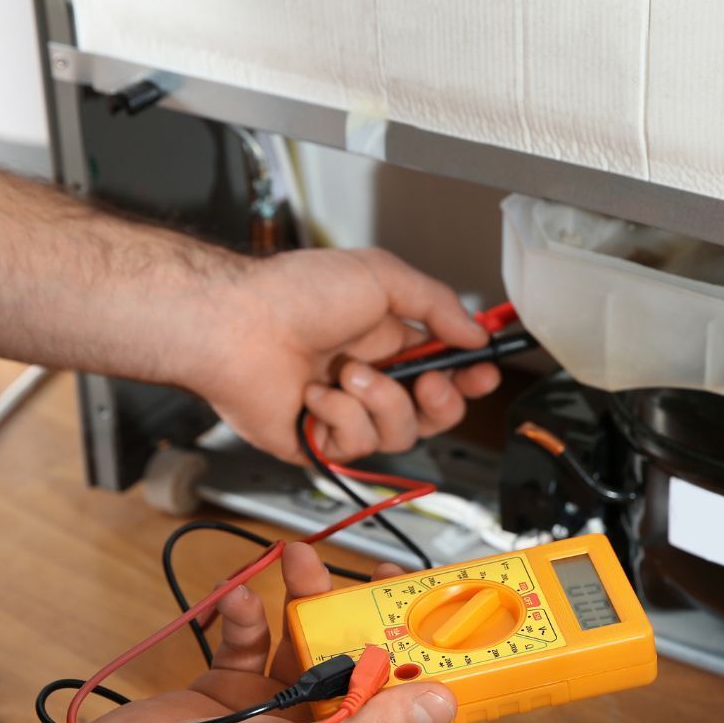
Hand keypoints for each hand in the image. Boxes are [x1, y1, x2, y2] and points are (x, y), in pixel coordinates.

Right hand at [82, 542, 456, 722]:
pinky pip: (253, 640)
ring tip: (297, 558)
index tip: (443, 620)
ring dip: (305, 600)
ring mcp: (275, 710)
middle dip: (367, 617)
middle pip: (363, 668)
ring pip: (309, 643)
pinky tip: (236, 600)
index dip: (434, 671)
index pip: (413, 719)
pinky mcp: (234, 688)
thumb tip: (444, 704)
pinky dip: (247, 615)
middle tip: (374, 571)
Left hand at [194, 247, 500, 463]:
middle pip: (433, 413)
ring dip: (380, 401)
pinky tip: (314, 393)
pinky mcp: (320, 443)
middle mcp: (371, 381)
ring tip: (347, 373)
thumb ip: (438, 305)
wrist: (239, 326)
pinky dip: (339, 416)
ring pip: (400, 433)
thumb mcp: (382, 276)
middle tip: (429, 380)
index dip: (469, 376)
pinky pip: (358, 446)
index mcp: (388, 341)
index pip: (445, 370)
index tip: (484, 372)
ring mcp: (345, 414)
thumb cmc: (296, 294)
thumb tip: (474, 333)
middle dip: (441, 399)